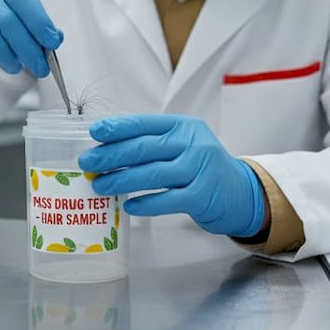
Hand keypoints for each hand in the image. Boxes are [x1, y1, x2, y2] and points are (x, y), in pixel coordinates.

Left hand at [78, 115, 265, 237]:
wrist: (242, 192)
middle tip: (88, 162)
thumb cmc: (202, 168)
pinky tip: (129, 206)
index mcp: (183, 126)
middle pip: (144, 148)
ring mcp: (200, 169)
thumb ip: (153, 144)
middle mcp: (193, 143)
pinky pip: (167, 200)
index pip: (145, 123)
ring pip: (152, 173)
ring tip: (100, 186)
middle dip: (111, 155)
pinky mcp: (203, 195)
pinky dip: (146, 203)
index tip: (94, 133)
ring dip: (121, 180)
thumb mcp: (183, 145)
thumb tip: (108, 148)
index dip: (118, 128)